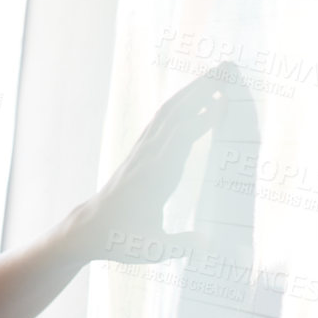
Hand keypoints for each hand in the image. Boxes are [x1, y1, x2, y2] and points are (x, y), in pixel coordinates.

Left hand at [66, 61, 244, 264]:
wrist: (88, 229)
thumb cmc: (120, 240)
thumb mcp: (151, 249)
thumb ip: (180, 245)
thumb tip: (208, 243)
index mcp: (155, 177)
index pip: (181, 139)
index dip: (202, 119)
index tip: (225, 100)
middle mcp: (148, 157)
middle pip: (176, 114)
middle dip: (201, 89)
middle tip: (228, 69)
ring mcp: (142, 152)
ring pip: (168, 113)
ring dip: (192, 91)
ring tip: (218, 75)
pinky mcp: (140, 152)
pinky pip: (162, 122)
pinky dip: (181, 106)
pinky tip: (196, 99)